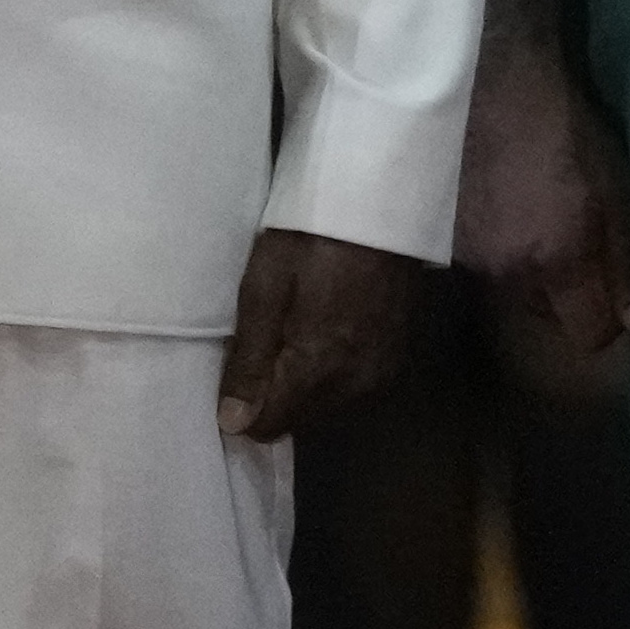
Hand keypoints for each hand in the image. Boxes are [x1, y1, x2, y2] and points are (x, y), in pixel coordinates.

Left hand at [221, 227, 427, 439]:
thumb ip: (249, 360)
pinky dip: (332, 369)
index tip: (237, 363)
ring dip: (304, 381)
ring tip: (296, 325)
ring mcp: (382, 374)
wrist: (380, 202)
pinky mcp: (396, 359)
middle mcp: (356, 386)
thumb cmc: (310, 237)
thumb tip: (233, 424)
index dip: (242, 404)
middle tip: (266, 334)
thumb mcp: (263, 289)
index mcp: (318, 370)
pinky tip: (325, 327)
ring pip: (324, 405)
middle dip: (274, 390)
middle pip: (297, 419)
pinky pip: (352, 387)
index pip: (267, 426)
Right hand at [457, 43, 629, 351]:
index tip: (612, 290)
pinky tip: (501, 200)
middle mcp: (508, 274)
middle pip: (548, 312)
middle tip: (572, 236)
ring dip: (527, 263)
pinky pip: (482, 258)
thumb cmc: (564, 129)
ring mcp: (468, 257)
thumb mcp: (615, 189)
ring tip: (532, 211)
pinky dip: (496, 242)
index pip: (588, 335)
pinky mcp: (440, 236)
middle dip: (565, 289)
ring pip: (512, 284)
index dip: (606, 319)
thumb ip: (627, 261)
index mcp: (557, 264)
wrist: (489, 80)